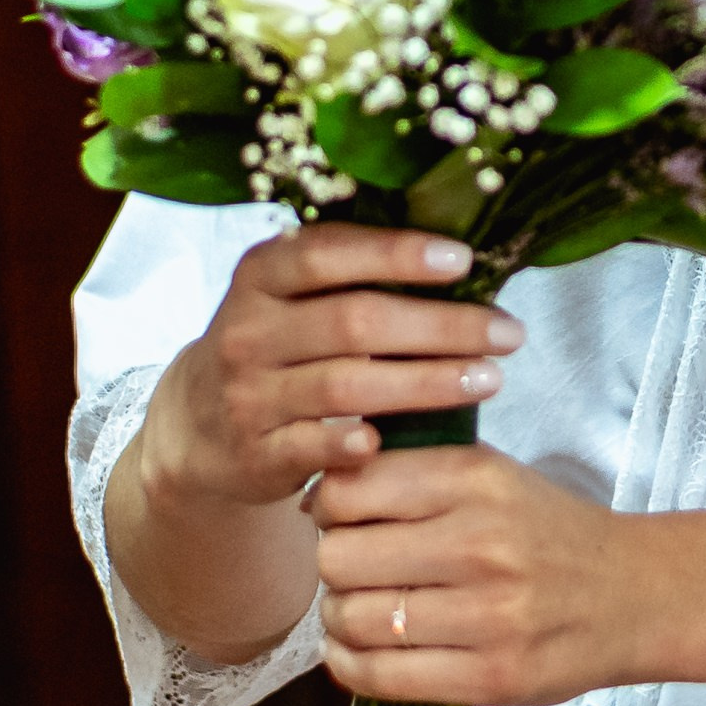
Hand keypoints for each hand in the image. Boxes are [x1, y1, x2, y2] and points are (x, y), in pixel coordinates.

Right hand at [137, 224, 524, 518]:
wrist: (198, 424)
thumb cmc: (275, 343)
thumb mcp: (289, 295)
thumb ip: (349, 272)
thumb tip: (455, 254)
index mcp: (260, 275)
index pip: (327, 253)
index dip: (396, 254)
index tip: (463, 260)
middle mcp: (248, 330)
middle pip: (353, 322)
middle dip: (440, 326)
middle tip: (507, 332)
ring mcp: (249, 395)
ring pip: (345, 385)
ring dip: (425, 383)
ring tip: (489, 379)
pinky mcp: (256, 453)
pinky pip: (312, 447)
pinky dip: (354, 442)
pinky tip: (399, 439)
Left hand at [310, 443, 643, 705]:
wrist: (633, 594)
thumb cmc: (548, 532)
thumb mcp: (494, 473)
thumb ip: (416, 471)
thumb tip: (319, 493)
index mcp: (477, 479)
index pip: (352, 489)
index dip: (328, 505)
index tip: (339, 516)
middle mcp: (481, 543)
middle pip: (341, 558)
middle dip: (334, 564)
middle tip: (352, 568)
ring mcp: (489, 617)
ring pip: (357, 619)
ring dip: (339, 618)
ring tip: (358, 609)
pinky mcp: (493, 678)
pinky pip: (382, 677)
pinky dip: (351, 665)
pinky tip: (355, 650)